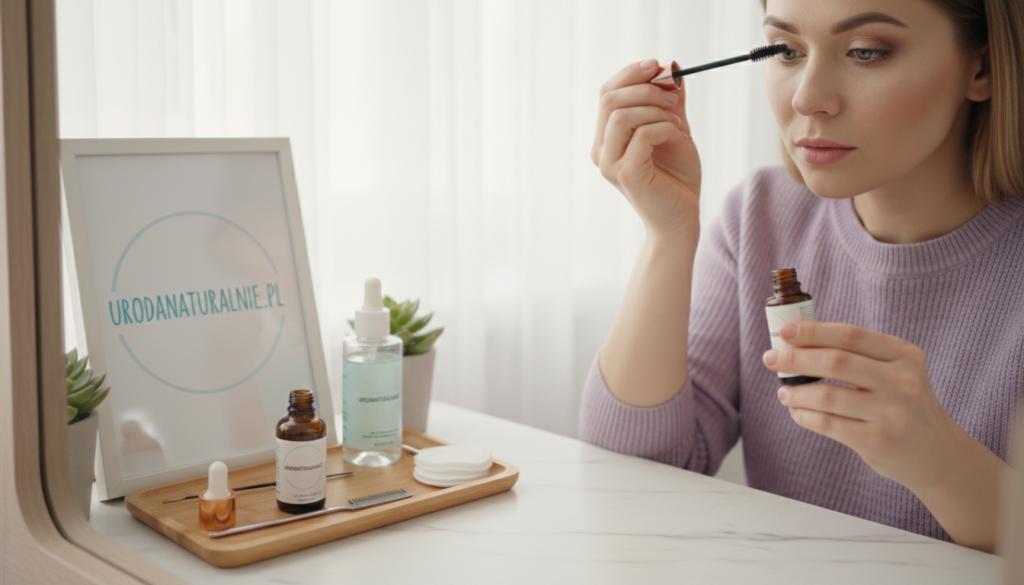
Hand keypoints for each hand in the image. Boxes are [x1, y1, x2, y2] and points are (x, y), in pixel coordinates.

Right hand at [592, 59, 701, 238]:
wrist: (682, 218)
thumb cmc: (677, 178)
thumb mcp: (676, 130)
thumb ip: (671, 102)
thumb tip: (671, 66)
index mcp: (607, 138)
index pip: (607, 93)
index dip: (631, 74)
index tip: (659, 66)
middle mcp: (601, 150)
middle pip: (609, 99)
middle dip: (645, 88)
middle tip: (675, 96)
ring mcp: (610, 164)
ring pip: (621, 115)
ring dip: (655, 109)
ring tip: (678, 122)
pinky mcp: (626, 175)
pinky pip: (642, 135)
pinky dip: (664, 128)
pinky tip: (678, 138)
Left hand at [761, 321, 961, 491]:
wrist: (938, 456)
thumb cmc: (904, 406)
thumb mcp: (897, 372)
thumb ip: (858, 356)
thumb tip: (797, 343)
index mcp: (904, 355)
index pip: (850, 335)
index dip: (813, 331)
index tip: (784, 332)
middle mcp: (902, 381)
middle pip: (835, 362)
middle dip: (795, 359)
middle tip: (771, 359)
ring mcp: (891, 413)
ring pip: (827, 396)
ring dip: (796, 392)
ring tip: (784, 392)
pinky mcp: (878, 441)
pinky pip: (828, 424)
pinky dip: (805, 416)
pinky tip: (797, 411)